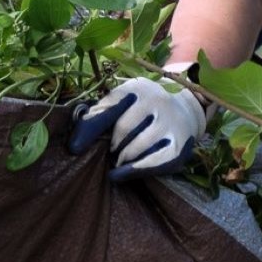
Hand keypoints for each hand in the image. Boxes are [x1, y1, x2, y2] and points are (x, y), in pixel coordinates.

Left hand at [68, 76, 206, 180]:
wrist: (185, 108)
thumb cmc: (143, 108)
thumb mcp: (124, 100)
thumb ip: (101, 114)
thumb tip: (76, 145)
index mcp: (137, 88)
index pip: (110, 107)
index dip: (90, 128)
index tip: (75, 148)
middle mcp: (157, 101)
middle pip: (124, 129)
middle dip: (112, 144)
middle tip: (109, 151)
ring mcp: (170, 122)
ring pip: (137, 146)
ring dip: (123, 157)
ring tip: (117, 160)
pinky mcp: (179, 144)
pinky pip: (154, 161)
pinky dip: (135, 169)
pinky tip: (122, 172)